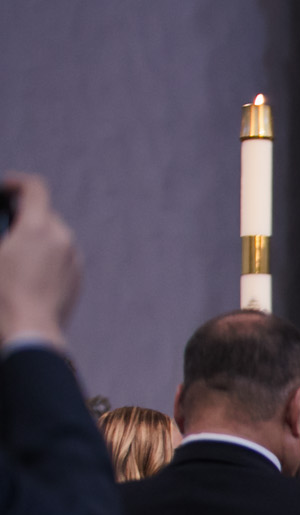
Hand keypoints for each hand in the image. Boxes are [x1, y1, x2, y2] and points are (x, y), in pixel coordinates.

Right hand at [0, 174, 80, 347]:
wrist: (30, 331)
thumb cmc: (2, 294)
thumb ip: (2, 232)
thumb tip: (7, 233)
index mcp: (39, 227)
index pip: (35, 188)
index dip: (17, 183)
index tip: (5, 189)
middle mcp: (62, 239)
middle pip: (45, 213)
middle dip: (24, 215)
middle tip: (4, 227)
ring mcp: (73, 260)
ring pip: (55, 236)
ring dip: (36, 237)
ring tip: (14, 253)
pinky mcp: (77, 279)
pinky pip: (62, 257)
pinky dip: (46, 256)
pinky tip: (28, 272)